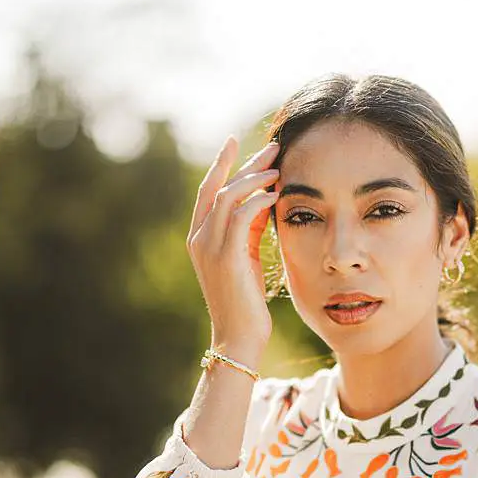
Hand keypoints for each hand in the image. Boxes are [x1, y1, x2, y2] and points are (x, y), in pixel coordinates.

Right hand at [187, 137, 278, 361]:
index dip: (221, 164)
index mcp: (199, 238)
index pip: (207, 191)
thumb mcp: (245, 256)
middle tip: (272, 148)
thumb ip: (249, 228)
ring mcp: (209, 248)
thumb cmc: (245, 300)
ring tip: (279, 169)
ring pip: (229, 196)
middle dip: (245, 163)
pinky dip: (259, 200)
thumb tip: (265, 197)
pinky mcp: (226, 257)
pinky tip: (276, 195)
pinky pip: (241, 215)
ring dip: (256, 178)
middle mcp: (199, 239)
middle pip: (218, 187)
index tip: (236, 141)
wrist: (238, 336)